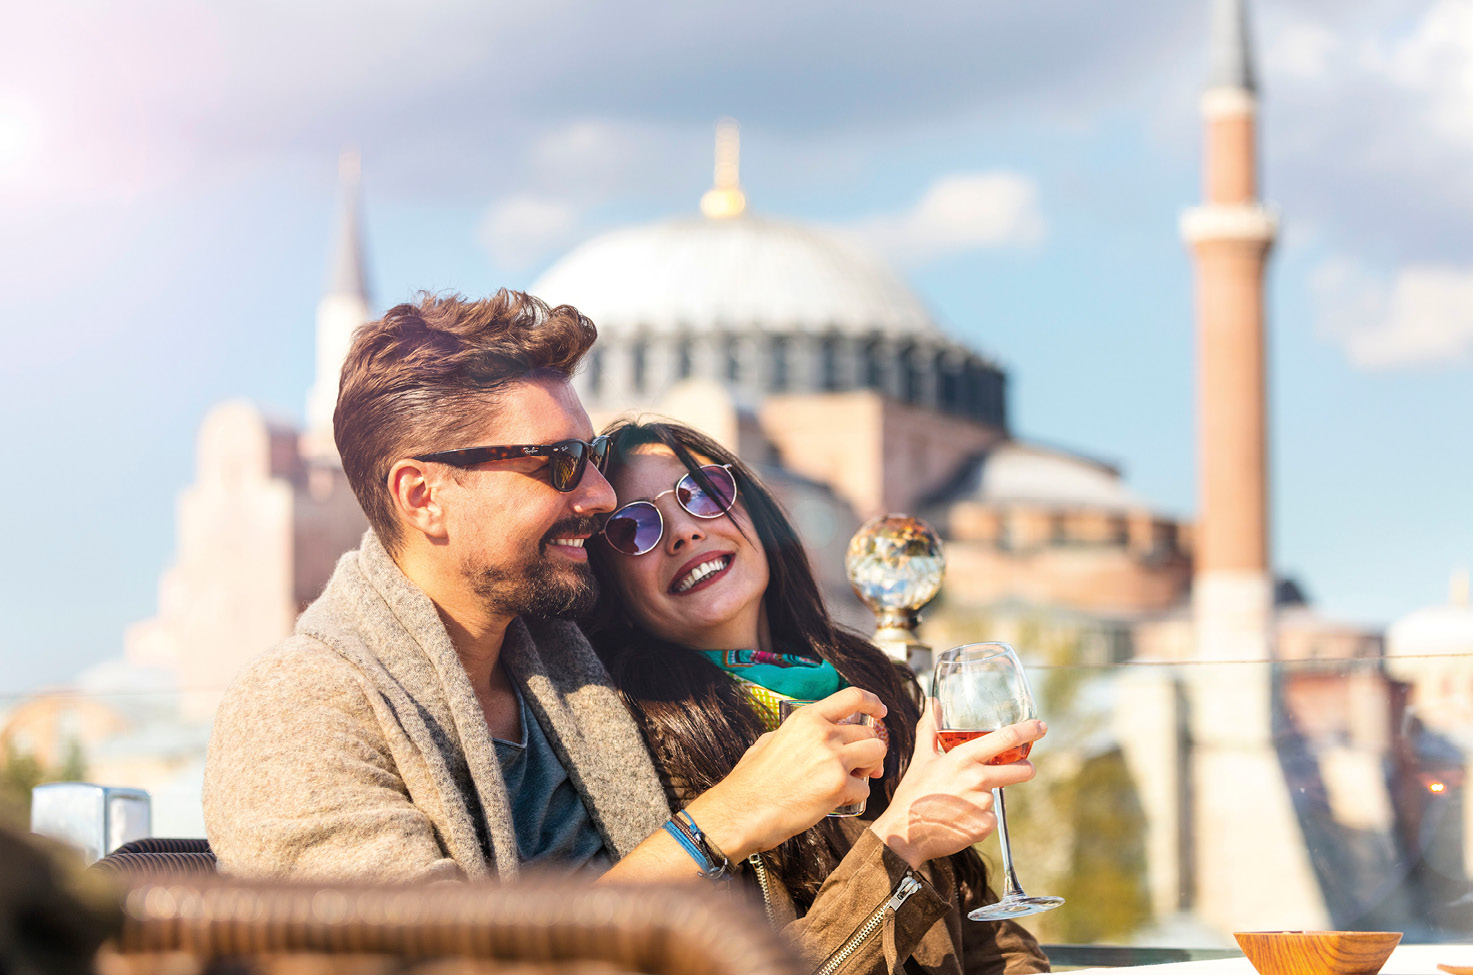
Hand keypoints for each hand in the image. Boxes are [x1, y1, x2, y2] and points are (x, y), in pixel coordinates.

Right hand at [686, 686, 887, 859]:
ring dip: (868, 769)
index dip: (872, 702)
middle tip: (862, 766)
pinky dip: (854, 797)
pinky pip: (864, 788)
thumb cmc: (753, 780)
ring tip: (850, 781)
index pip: (853, 697)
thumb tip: (819, 731)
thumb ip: (800, 733)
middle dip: (870, 750)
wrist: (743, 810)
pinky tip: (834, 801)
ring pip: (876, 754)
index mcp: (807, 718)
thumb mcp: (771, 740)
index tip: (880, 711)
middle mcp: (823, 732)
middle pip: (870, 732)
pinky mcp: (838, 785)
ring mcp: (833, 758)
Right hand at [869, 701, 1046, 868]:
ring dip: (985, 796)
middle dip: (1025, 768)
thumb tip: (933, 702)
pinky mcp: (985, 826)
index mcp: (963, 758)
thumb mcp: (922, 757)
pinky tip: (959, 818)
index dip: (1028, 731)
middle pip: (1020, 771)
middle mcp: (977, 779)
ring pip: (997, 795)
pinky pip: (990, 817)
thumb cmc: (913, 793)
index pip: (1005, 739)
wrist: (905, 833)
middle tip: (1019, 768)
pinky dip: (979, 817)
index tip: (1041, 726)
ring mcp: (983, 804)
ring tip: (958, 802)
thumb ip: (930, 728)